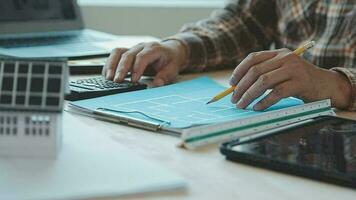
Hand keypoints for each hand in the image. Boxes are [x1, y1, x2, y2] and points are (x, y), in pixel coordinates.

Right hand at [102, 40, 186, 85]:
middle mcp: (141, 46)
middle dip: (121, 68)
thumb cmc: (170, 61)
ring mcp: (133, 48)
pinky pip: (114, 55)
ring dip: (112, 65)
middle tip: (118, 81)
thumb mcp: (172, 70)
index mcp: (154, 49)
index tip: (134, 81)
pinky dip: (109, 65)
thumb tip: (156, 84)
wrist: (169, 51)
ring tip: (108, 78)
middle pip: (128, 54)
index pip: (143, 57)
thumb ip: (165, 76)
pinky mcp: (127, 52)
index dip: (137, 68)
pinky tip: (107, 75)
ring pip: (118, 52)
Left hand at [229, 48, 350, 109]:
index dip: (239, 70)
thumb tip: (238, 87)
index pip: (253, 58)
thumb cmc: (299, 81)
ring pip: (264, 81)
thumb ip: (264, 74)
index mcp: (278, 53)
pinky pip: (276, 93)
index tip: (231, 83)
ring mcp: (294, 69)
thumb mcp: (282, 72)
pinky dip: (264, 102)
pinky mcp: (300, 83)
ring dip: (249, 95)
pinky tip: (257, 108)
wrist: (326, 85)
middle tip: (234, 99)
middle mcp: (285, 58)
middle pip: (255, 71)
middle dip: (241, 87)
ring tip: (242, 105)